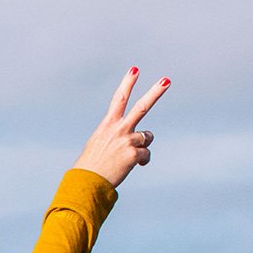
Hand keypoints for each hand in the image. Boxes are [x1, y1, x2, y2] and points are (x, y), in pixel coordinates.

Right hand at [76, 68, 170, 185]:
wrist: (86, 182)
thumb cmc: (90, 166)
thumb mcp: (98, 144)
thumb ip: (116, 136)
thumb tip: (138, 139)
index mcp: (107, 125)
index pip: (118, 99)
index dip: (127, 83)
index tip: (135, 69)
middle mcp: (119, 129)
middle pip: (141, 107)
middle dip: (155, 93)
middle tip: (166, 80)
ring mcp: (127, 141)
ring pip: (147, 136)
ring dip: (142, 145)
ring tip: (128, 155)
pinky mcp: (134, 154)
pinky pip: (146, 154)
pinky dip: (141, 160)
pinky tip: (131, 166)